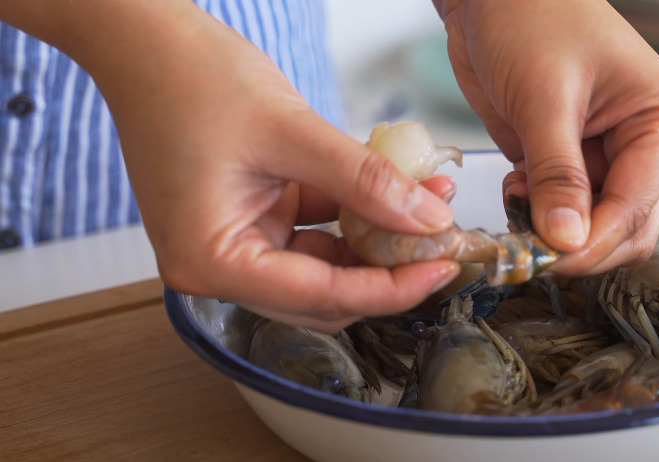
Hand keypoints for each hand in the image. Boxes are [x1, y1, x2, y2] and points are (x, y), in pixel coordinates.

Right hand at [1, 0, 460, 331]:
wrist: (149, 42)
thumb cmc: (194, 80)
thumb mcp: (292, 132)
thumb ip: (365, 180)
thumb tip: (430, 219)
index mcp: (212, 261)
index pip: (320, 296)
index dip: (390, 289)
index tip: (442, 269)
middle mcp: (219, 265)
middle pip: (324, 295)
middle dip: (387, 270)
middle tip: (443, 244)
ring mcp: (236, 242)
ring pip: (326, 266)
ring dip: (377, 241)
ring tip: (430, 205)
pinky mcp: (252, 217)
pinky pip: (315, 231)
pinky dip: (355, 214)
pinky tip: (397, 188)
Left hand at [435, 0, 658, 274]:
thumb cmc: (530, 17)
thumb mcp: (545, 96)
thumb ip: (557, 173)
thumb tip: (567, 241)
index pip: (638, 204)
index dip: (595, 240)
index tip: (550, 259)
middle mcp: (643, 144)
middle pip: (628, 227)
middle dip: (582, 247)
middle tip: (531, 253)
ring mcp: (605, 156)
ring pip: (595, 227)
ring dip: (558, 236)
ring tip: (519, 213)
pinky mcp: (569, 163)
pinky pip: (563, 213)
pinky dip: (538, 218)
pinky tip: (514, 192)